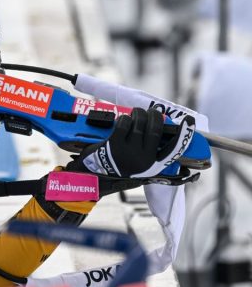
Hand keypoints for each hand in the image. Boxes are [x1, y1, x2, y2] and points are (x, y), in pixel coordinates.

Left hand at [66, 107, 195, 177]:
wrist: (97, 174)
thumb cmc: (122, 166)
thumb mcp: (141, 165)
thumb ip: (152, 152)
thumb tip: (162, 129)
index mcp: (153, 164)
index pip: (173, 149)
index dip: (184, 135)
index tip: (189, 121)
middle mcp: (144, 159)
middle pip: (155, 129)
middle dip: (154, 115)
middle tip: (152, 111)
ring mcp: (129, 152)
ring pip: (139, 124)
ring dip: (139, 114)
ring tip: (137, 112)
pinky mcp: (115, 144)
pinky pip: (124, 124)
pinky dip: (125, 118)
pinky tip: (124, 119)